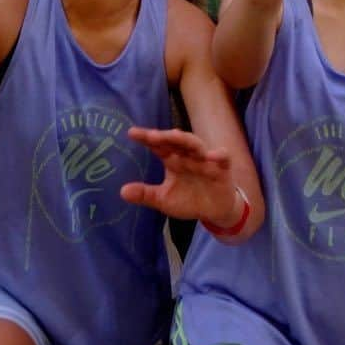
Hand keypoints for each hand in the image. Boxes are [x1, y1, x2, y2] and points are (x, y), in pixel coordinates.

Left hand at [120, 127, 242, 226]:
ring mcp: (205, 160)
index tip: (131, 133)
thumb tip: (122, 191)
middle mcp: (188, 156)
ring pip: (196, 144)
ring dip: (186, 140)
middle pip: (176, 141)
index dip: (146, 138)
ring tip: (174, 136)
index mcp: (173, 160)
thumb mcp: (164, 200)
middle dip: (164, 136)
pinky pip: (223, 157)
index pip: (158, 146)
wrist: (214, 211)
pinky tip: (211, 156)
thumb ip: (145, 194)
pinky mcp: (222, 169)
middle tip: (150, 135)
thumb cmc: (189, 200)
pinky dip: (218, 154)